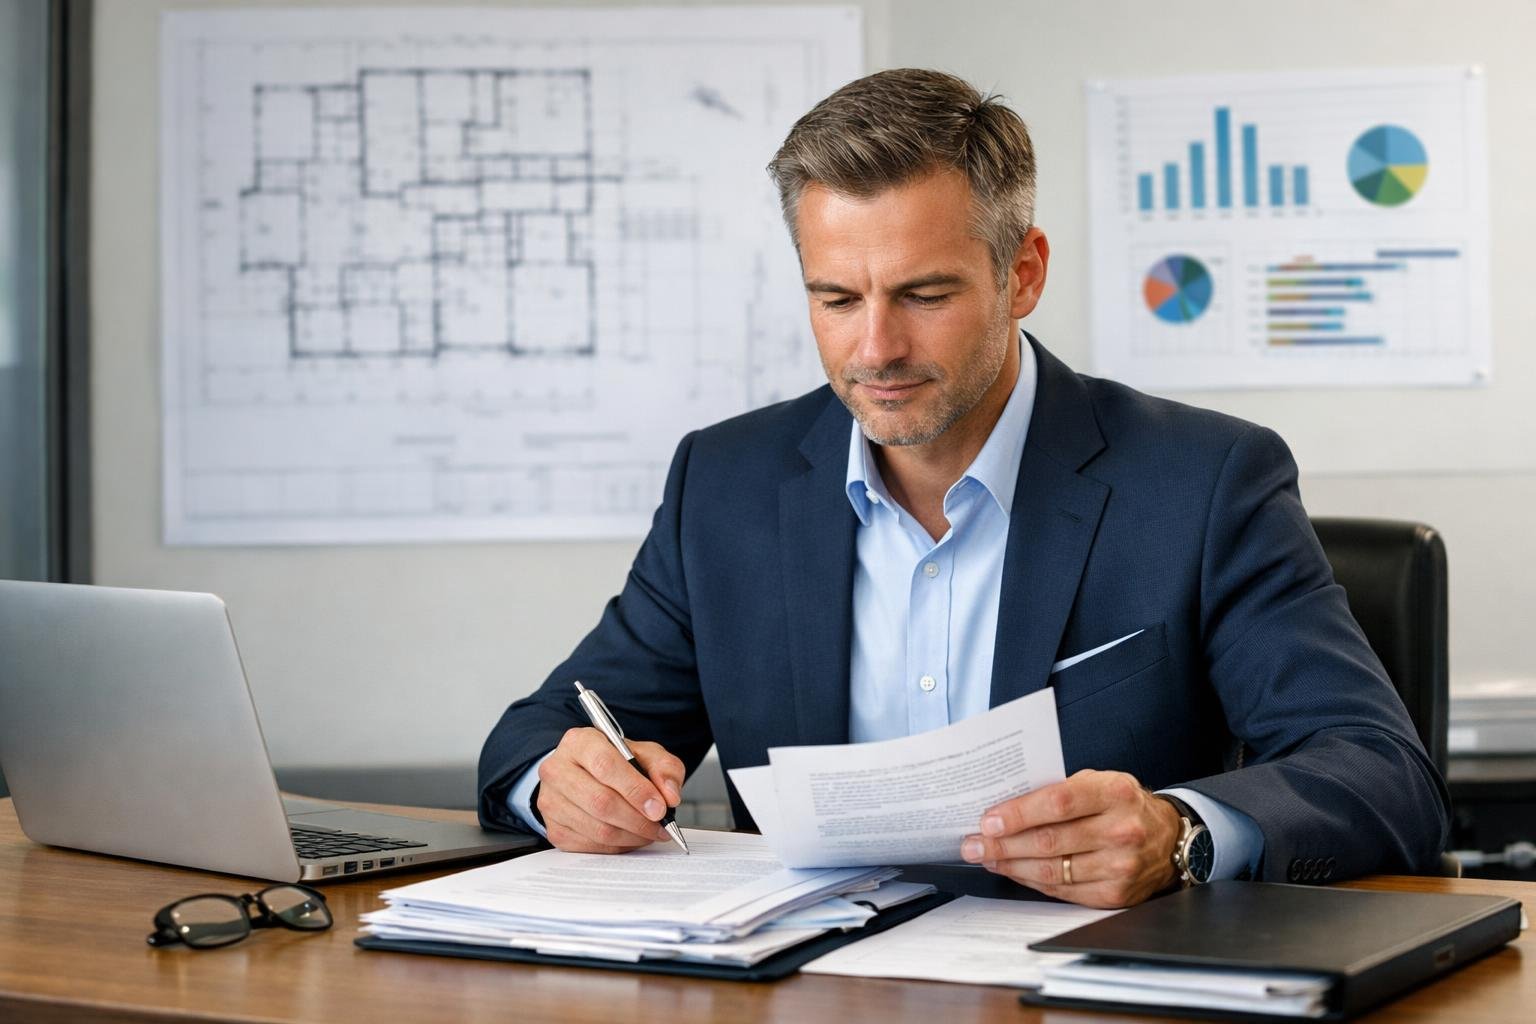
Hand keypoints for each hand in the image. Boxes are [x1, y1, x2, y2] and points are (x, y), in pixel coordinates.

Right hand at [535, 727, 684, 853]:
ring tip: (651, 832)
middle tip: (661, 826)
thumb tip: (670, 796)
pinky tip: (631, 837)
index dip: (635, 790)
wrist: (585, 774)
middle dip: (638, 819)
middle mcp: (557, 770)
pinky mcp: (553, 828)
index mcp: (579, 742)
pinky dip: (618, 846)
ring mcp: (550, 801)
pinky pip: (590, 845)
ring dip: (632, 835)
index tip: (659, 807)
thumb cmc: (615, 763)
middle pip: (600, 801)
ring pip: (597, 828)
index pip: (605, 765)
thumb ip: (664, 768)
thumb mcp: (644, 754)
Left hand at [960, 769, 1182, 907]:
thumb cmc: (1122, 804)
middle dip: (1002, 844)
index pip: (1057, 803)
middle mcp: (1120, 830)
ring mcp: (1120, 866)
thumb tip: (1006, 807)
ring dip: (1010, 865)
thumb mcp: (1099, 782)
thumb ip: (1060, 790)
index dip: (1018, 814)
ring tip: (986, 857)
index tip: (987, 820)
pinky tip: (1013, 871)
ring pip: (1051, 871)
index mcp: (1114, 793)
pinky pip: (1062, 891)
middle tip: (972, 844)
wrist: (1168, 838)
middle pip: (1049, 841)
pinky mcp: (1115, 895)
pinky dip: (1032, 882)